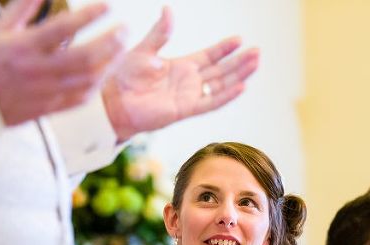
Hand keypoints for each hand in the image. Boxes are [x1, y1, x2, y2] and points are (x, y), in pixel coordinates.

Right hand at [0, 0, 125, 125]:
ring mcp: (45, 93)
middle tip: (124, 29)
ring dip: (108, 64)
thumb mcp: (0, 27)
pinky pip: (80, 99)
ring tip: (120, 49)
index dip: (89, 15)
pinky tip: (106, 72)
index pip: (63, 28)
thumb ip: (25, 5)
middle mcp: (37, 71)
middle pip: (83, 58)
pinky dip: (97, 85)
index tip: (107, 5)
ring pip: (87, 80)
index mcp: (24, 47)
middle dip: (109, 42)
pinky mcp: (48, 109)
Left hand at [101, 7, 259, 141]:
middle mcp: (188, 82)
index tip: (239, 40)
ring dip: (238, 75)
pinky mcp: (185, 110)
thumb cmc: (123, 77)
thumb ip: (160, 33)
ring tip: (255, 64)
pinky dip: (227, 95)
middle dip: (239, 62)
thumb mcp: (144, 49)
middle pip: (220, 71)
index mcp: (180, 66)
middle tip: (257, 52)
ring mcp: (188, 96)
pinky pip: (211, 102)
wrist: (112, 101)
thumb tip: (168, 9)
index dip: (224, 49)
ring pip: (220, 85)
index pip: (209, 56)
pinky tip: (242, 86)